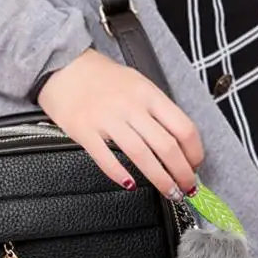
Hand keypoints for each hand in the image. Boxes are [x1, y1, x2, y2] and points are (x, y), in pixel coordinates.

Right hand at [37, 48, 203, 199]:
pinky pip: (106, 158)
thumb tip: (176, 139)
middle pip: (166, 146)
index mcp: (147, 93)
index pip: (183, 127)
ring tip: (168, 191)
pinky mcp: (84, 130)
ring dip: (159, 179)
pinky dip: (120, 174)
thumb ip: (154, 107)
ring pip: (141, 156)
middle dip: (181, 173)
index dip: (194, 152)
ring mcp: (106, 119)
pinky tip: (129, 184)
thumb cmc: (99, 75)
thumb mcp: (136, 82)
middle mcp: (130, 106)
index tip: (195, 165)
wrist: (61, 65)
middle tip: (186, 187)